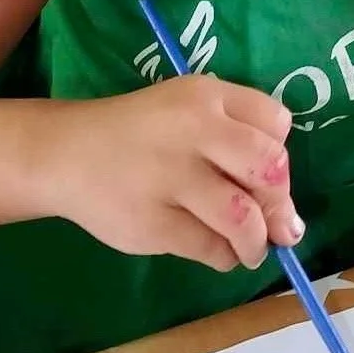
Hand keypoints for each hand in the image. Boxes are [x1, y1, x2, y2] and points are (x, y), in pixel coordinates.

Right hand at [37, 76, 301, 270]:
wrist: (65, 154)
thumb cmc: (141, 134)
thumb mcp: (189, 111)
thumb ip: (238, 142)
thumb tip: (287, 216)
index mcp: (205, 96)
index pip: (276, 123)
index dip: (279, 155)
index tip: (263, 175)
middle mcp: (192, 130)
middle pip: (270, 168)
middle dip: (279, 203)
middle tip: (273, 224)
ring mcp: (169, 177)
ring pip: (243, 217)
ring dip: (256, 241)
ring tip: (250, 248)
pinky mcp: (152, 221)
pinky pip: (210, 247)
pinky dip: (225, 256)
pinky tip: (218, 251)